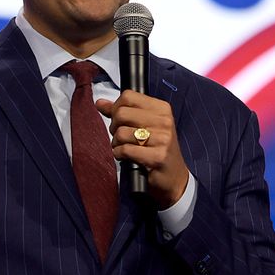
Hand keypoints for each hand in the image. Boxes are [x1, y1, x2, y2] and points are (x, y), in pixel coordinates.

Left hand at [98, 90, 188, 207]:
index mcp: (162, 109)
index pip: (129, 96)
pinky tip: (125, 157)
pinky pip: (125, 150)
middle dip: (114, 127)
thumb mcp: (144, 126)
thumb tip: (100, 103)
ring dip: (116, 143)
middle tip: (121, 137)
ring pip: (121, 132)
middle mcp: (164, 121)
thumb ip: (121, 113)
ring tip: (124, 148)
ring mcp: (162, 139)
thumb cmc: (157, 150)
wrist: (174, 178)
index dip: (116, 108)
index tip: (120, 120)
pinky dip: (119, 154)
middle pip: (122, 113)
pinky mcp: (157, 156)